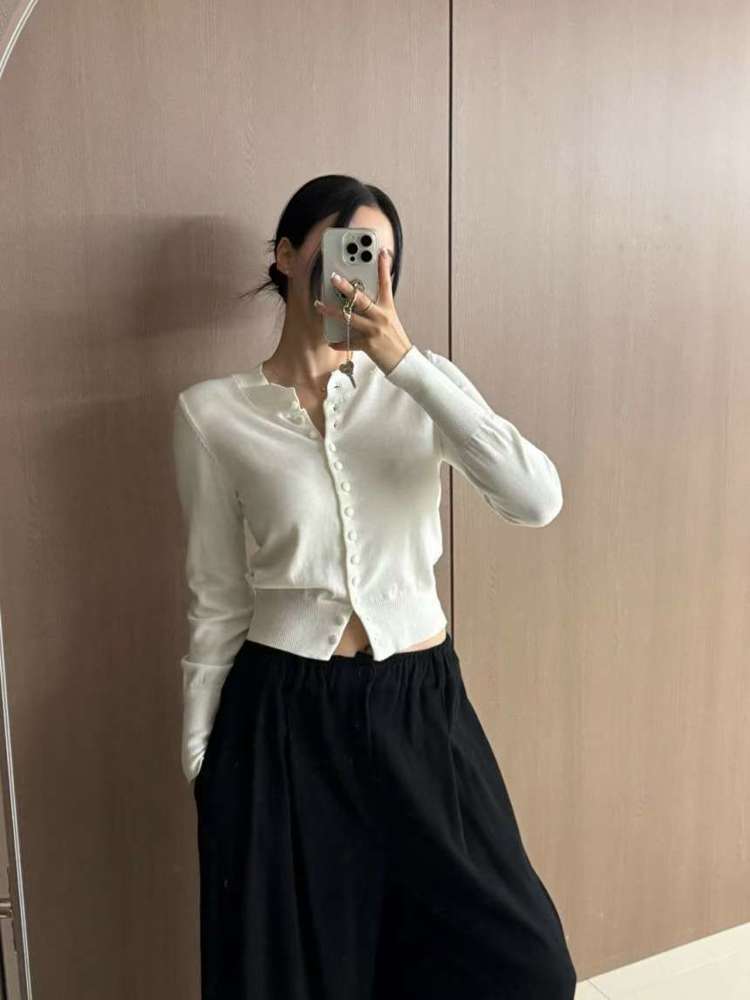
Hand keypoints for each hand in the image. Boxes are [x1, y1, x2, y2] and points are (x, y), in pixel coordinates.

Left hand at [313, 248, 412, 374]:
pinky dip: (338, 342)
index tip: (381, 252)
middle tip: (334, 278)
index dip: (384, 267)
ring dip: (331, 311)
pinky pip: (348, 341)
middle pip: (361, 298)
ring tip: (320, 305)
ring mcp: (374, 330)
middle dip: (346, 287)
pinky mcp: (368, 345)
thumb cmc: (395, 341)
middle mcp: (381, 317)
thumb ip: (377, 310)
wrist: (404, 363)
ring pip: (349, 317)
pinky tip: (331, 341)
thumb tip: (360, 301)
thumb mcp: (390, 321)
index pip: (386, 284)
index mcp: (388, 309)